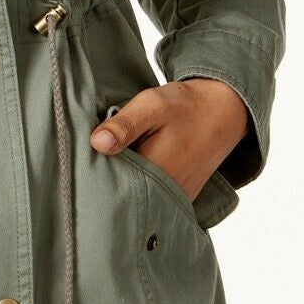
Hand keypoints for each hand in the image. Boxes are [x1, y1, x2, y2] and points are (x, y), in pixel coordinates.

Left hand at [88, 77, 248, 202]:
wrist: (224, 111)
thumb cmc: (186, 106)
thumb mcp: (152, 105)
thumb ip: (125, 124)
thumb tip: (97, 143)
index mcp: (156, 172)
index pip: (111, 186)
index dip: (93, 176)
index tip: (80, 163)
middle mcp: (166, 192)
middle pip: (122, 196)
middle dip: (104, 183)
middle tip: (89, 166)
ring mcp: (175, 198)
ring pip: (136, 198)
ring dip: (121, 185)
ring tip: (110, 166)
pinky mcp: (179, 196)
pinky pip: (151, 198)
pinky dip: (138, 187)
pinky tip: (129, 170)